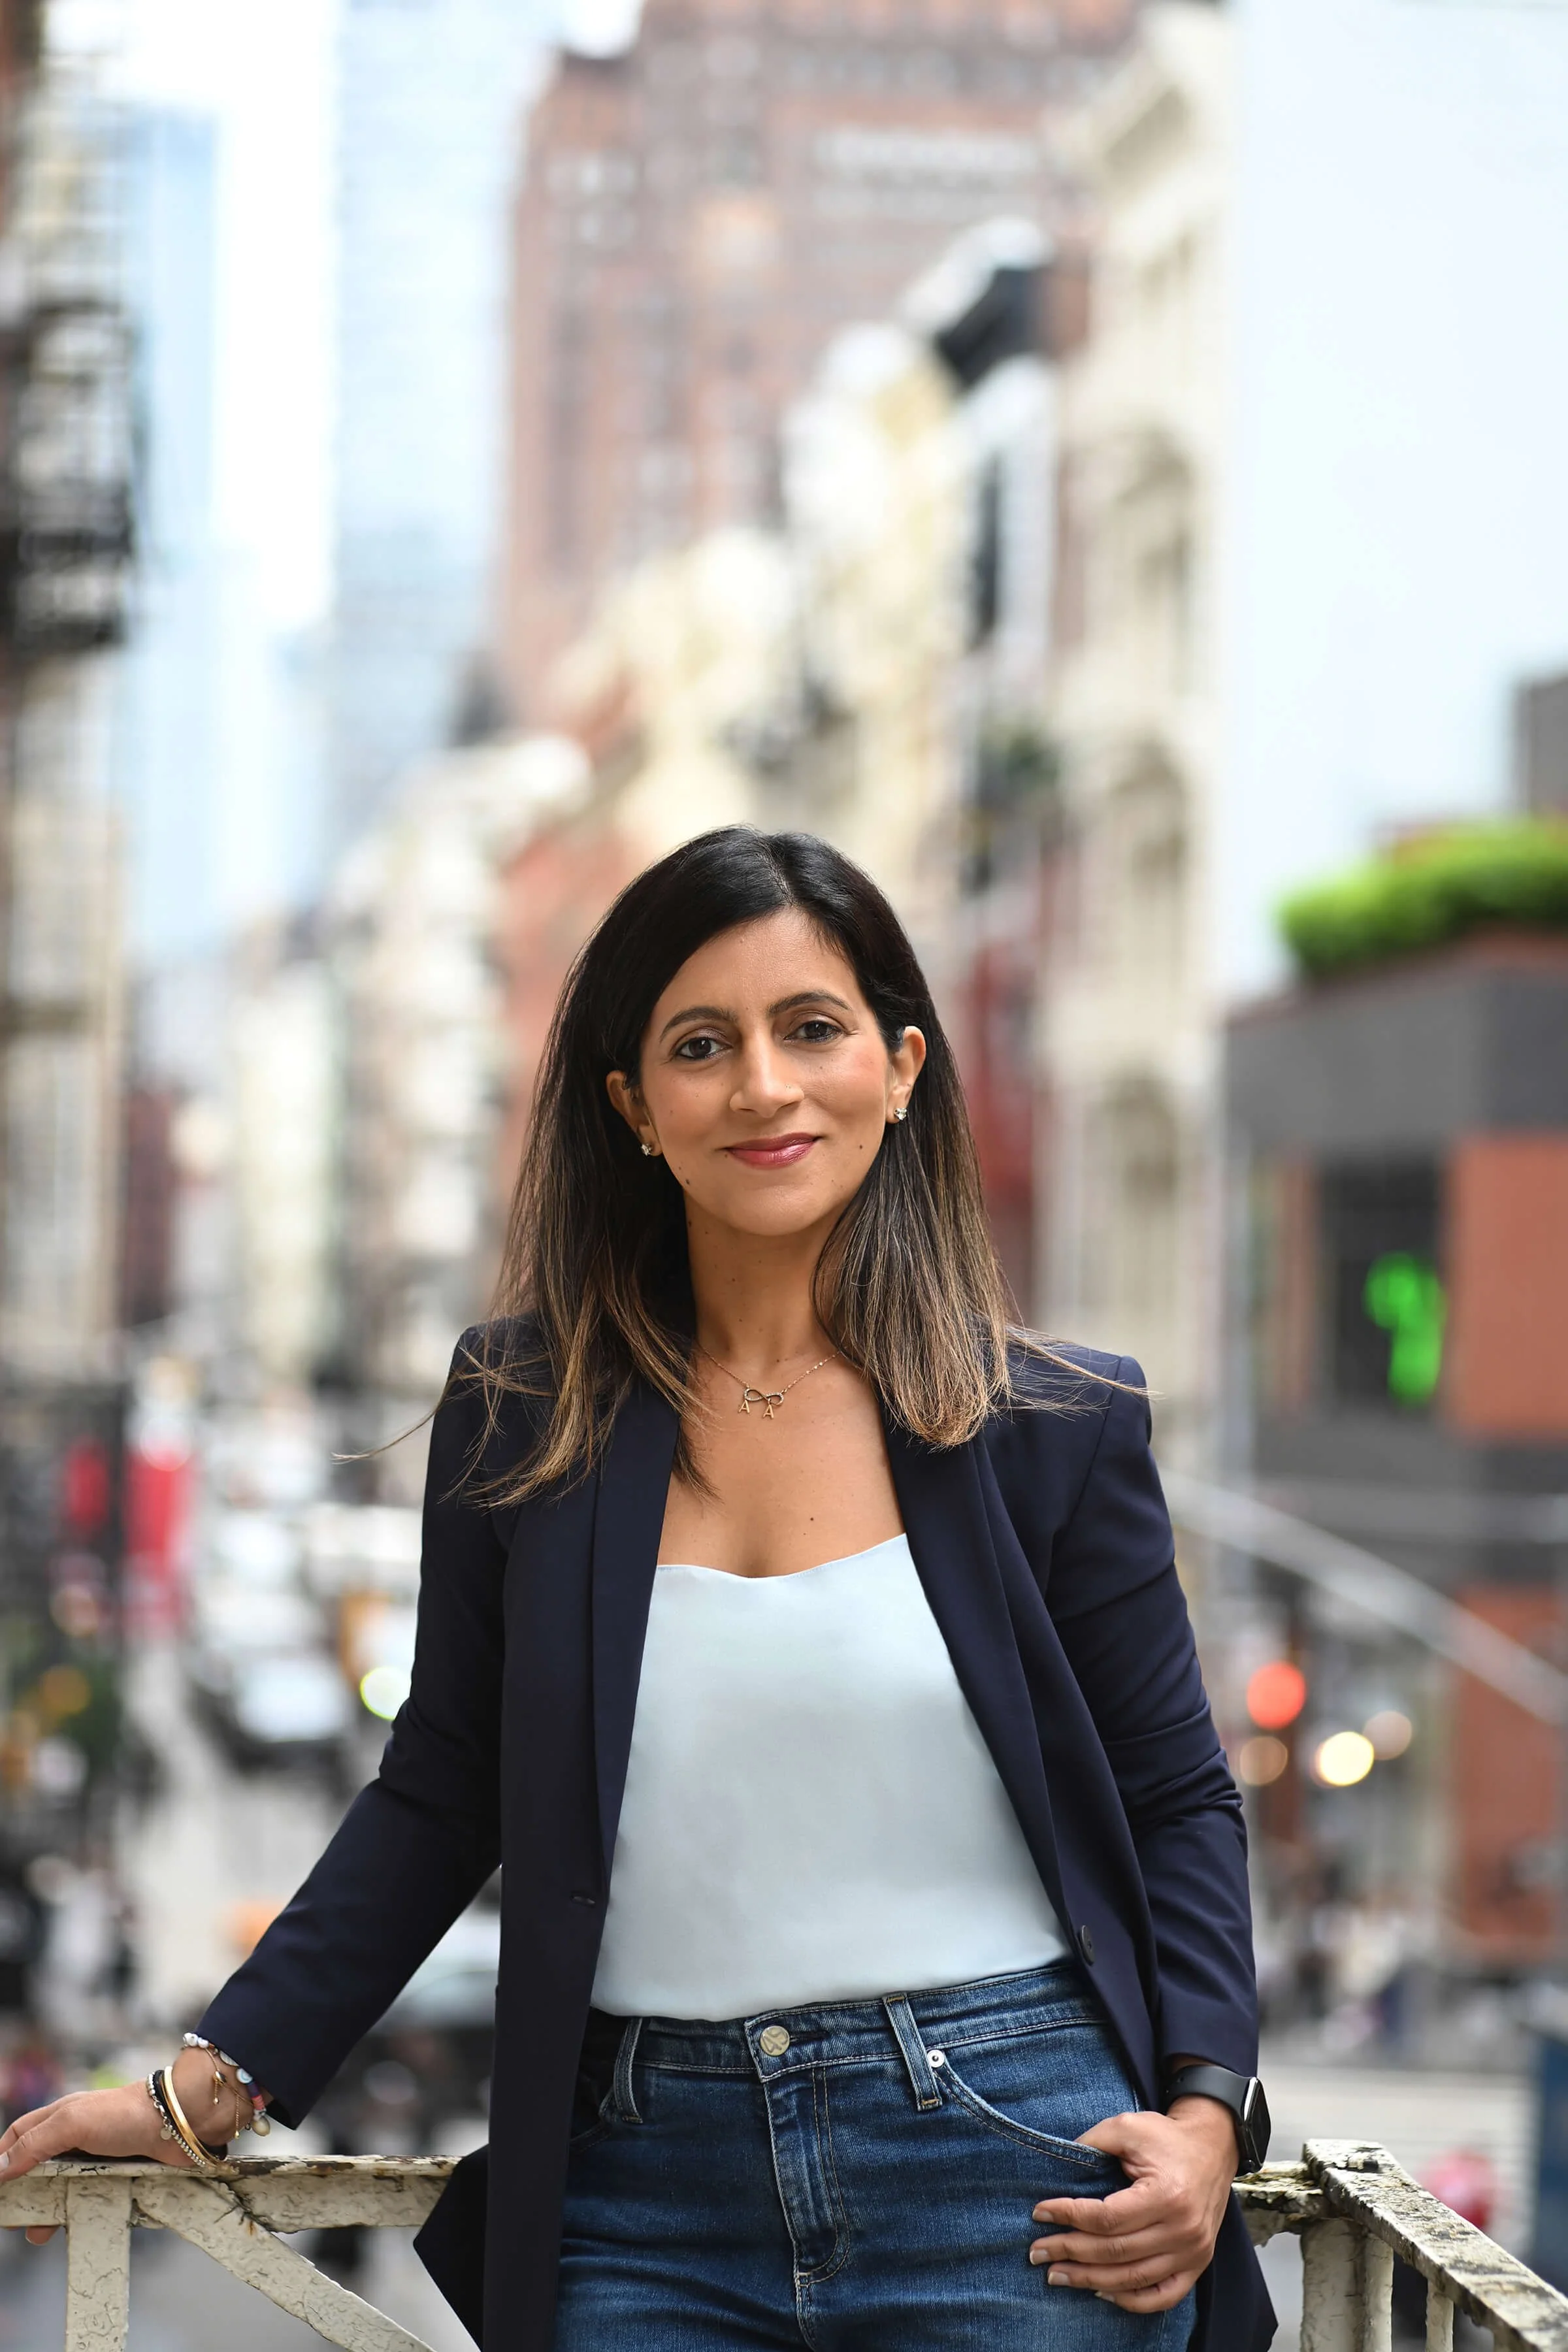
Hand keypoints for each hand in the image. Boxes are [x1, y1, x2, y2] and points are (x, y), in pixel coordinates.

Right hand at [0, 2050, 227, 2247]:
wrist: (178, 2123)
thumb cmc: (125, 2113)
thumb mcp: (72, 2122)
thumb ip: (34, 2144)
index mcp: (61, 2117)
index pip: (20, 2135)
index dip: (4, 2159)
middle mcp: (76, 2136)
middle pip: (38, 2167)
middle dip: (24, 2194)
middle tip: (16, 2220)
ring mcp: (96, 2157)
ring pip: (62, 2187)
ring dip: (48, 2210)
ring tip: (40, 2234)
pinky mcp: (116, 2175)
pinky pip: (89, 2197)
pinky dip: (77, 2211)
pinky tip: (71, 2226)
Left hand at [1029, 2097, 1236, 2311]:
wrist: (1213, 2147)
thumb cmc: (1166, 2137)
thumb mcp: (1128, 2127)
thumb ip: (1092, 2143)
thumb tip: (1057, 2167)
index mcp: (1167, 2194)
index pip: (1107, 2218)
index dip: (1069, 2216)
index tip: (1040, 2212)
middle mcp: (1183, 2229)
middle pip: (1115, 2252)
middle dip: (1069, 2252)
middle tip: (1036, 2252)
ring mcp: (1193, 2251)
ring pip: (1132, 2278)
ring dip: (1089, 2279)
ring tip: (1056, 2274)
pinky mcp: (1197, 2263)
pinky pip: (1162, 2296)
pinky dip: (1130, 2300)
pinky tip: (1101, 2291)